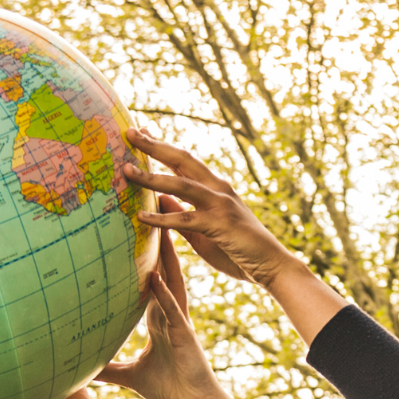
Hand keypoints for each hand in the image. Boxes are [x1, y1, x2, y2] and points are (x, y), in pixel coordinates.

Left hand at [98, 219, 228, 398]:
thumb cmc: (169, 388)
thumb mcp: (131, 375)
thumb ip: (109, 370)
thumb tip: (85, 372)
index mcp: (159, 318)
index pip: (149, 281)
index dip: (141, 258)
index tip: (130, 233)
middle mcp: (170, 314)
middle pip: (163, 271)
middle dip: (158, 245)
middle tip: (149, 214)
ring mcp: (178, 322)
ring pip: (170, 282)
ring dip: (165, 258)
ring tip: (158, 229)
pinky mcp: (185, 336)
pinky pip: (173, 310)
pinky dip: (163, 293)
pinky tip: (155, 276)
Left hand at [122, 130, 308, 290]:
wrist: (271, 266)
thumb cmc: (237, 250)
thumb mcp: (201, 230)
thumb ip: (180, 213)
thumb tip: (157, 200)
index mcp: (215, 188)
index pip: (184, 160)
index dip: (161, 145)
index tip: (141, 132)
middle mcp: (218, 189)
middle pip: (182, 160)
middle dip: (155, 145)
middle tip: (130, 132)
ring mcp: (220, 204)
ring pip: (180, 184)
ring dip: (152, 176)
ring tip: (127, 170)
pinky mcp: (219, 225)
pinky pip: (184, 219)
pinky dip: (161, 218)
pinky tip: (140, 217)